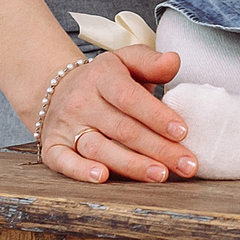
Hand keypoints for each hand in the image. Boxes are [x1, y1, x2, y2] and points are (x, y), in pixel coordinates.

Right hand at [38, 46, 196, 183]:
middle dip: (158, 149)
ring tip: (160, 175)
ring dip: (131, 165)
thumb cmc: (106, 81)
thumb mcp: (127, 61)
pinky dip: (81, 172)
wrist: (58, 90)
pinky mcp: (52, 147)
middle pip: (122, 129)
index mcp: (102, 76)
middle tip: (186, 164)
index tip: (183, 132)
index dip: (156, 116)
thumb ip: (151, 62)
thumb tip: (174, 61)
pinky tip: (103, 177)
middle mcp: (81, 101)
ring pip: (99, 148)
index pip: (130, 98)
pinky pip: (64, 161)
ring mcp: (66, 126)